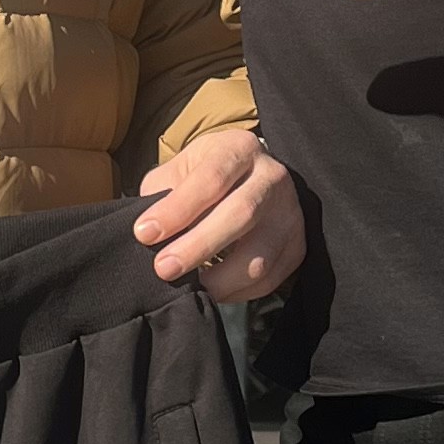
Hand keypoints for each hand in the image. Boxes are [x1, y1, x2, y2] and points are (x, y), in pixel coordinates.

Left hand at [133, 129, 304, 299]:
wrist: (251, 179)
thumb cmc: (206, 177)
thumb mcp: (181, 170)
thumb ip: (162, 195)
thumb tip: (147, 233)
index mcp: (240, 150)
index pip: (211, 179)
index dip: (177, 210)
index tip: (145, 233)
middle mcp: (272, 177)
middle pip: (241, 215)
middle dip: (198, 246)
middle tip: (163, 269)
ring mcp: (290, 214)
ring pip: (259, 256)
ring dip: (219, 280)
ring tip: (189, 287)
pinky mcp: (298, 246)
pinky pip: (269, 280)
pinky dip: (237, 292)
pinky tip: (212, 291)